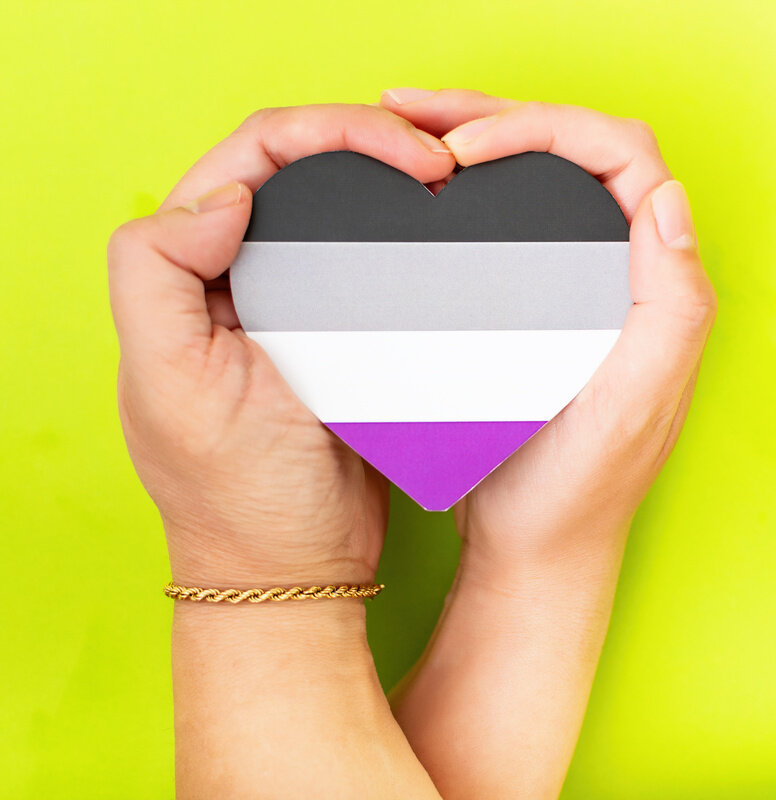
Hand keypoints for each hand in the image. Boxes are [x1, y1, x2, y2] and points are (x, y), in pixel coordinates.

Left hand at [107, 103, 455, 586]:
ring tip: (448, 185)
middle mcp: (236, 275)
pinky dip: (404, 238)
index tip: (408, 156)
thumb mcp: (173, 384)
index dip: (331, 132)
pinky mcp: (342, 336)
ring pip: (340, 207)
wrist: (300, 568)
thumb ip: (158, 271)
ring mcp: (292, 304)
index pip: (253, 156)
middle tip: (440, 162)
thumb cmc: (239, 492)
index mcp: (188, 270)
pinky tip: (441, 238)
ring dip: (391, 182)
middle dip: (370, 141)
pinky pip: (371, 262)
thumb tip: (227, 194)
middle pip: (301, 166)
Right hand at [379, 88, 715, 799]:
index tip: (468, 150)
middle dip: (498, 112)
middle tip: (413, 111)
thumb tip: (668, 199)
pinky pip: (515, 219)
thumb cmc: (579, 490)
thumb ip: (670, 306)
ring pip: (542, 179)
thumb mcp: (633, 405)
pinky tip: (420, 186)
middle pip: (577, 153)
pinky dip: (469, 187)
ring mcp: (584, 287)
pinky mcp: (543, 305)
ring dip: (478, 135)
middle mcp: (630, 274)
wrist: (536, 550)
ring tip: (403, 127)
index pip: (620, 158)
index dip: (546, 129)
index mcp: (662, 285)